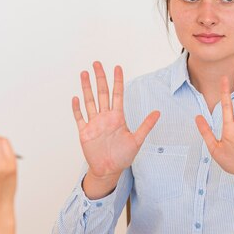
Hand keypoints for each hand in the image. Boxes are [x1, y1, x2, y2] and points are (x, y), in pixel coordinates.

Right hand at [72, 62, 159, 197]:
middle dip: (99, 78)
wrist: (109, 170)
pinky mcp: (84, 132)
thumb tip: (158, 113)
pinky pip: (80, 117)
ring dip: (86, 87)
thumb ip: (146, 126)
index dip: (117, 80)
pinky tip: (76, 98)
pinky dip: (77, 108)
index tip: (117, 67)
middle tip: (96, 63)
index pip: (117, 94)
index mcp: (117, 117)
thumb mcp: (137, 140)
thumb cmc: (123, 157)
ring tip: (84, 74)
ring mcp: (94, 123)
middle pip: (101, 93)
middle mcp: (105, 117)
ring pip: (89, 101)